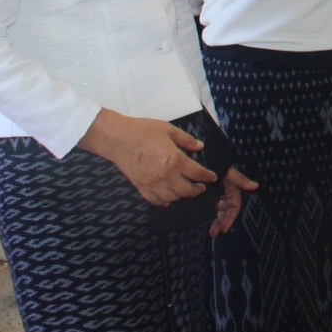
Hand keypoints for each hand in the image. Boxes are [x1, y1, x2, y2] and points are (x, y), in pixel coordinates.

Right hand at [79, 110, 219, 206]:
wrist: (118, 139)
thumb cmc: (144, 131)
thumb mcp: (169, 130)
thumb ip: (186, 140)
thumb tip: (200, 146)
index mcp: (176, 160)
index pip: (197, 173)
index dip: (207, 176)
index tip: (213, 178)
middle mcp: (167, 176)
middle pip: (187, 190)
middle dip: (197, 190)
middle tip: (202, 187)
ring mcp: (153, 184)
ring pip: (172, 198)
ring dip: (182, 196)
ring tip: (185, 191)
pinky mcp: (141, 188)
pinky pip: (156, 201)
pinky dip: (164, 202)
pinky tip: (168, 199)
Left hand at [209, 167, 258, 237]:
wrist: (200, 156)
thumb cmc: (215, 161)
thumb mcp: (227, 170)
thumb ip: (240, 179)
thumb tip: (255, 186)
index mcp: (231, 187)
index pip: (234, 206)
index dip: (230, 217)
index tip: (223, 229)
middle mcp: (224, 191)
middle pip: (226, 210)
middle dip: (222, 222)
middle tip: (214, 233)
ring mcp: (214, 192)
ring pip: (218, 210)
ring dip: (216, 221)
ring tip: (211, 232)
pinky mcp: (205, 192)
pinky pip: (210, 206)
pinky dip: (209, 214)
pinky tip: (204, 220)